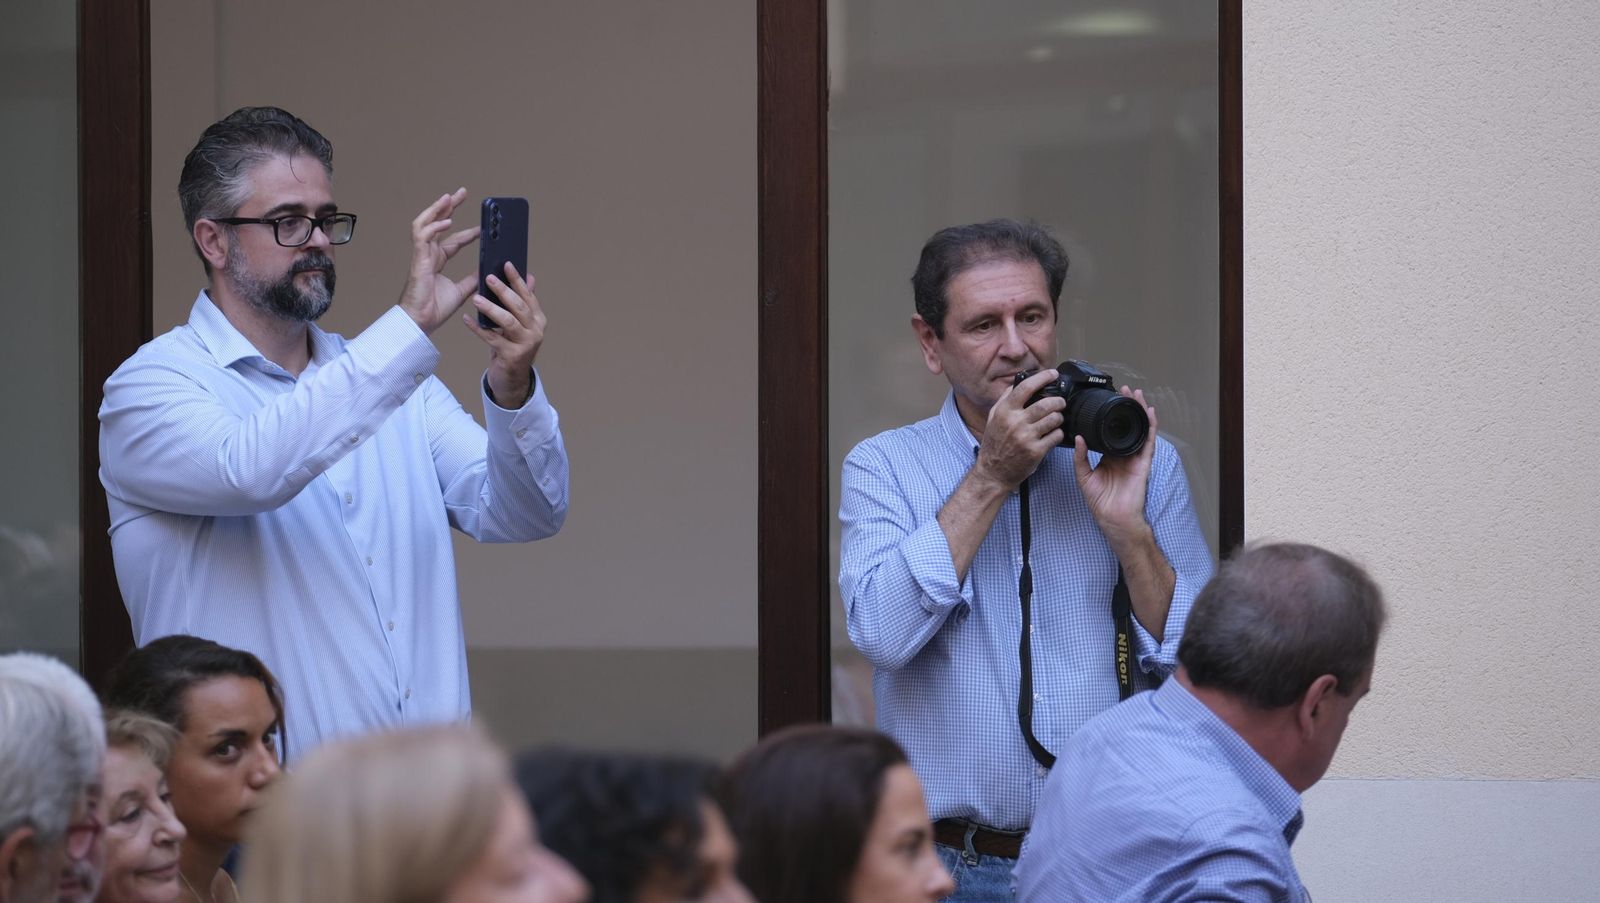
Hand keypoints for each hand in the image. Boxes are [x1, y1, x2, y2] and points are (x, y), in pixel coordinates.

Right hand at [398, 188, 479, 334]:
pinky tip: (447, 222)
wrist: (422, 321)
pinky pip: (423, 237)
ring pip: (425, 224)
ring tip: (449, 197)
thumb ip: (473, 279)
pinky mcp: (418, 260)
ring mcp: (421, 255)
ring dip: (437, 209)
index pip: (453, 240)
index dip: (468, 232)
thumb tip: (488, 270)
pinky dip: (434, 227)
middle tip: (462, 193)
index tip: (484, 227)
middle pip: (437, 224)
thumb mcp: (462, 290)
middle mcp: (428, 254)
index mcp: (437, 261)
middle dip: (449, 207)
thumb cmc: (435, 308)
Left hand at [464, 261, 545, 406]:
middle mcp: (536, 331)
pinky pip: (492, 339)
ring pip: (508, 322)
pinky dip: (478, 329)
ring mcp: (525, 344)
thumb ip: (524, 303)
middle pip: (519, 307)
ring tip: (476, 299)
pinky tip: (467, 319)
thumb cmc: (513, 347)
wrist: (513, 379)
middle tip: (489, 278)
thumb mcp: (521, 324)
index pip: (528, 295)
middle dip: (504, 291)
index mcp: (538, 319)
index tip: (506, 264)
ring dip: (491, 309)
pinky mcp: (512, 356)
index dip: (517, 279)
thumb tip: (530, 277)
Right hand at [973, 369, 1066, 490]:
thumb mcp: (993, 418)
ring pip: (1054, 419)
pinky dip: (1058, 433)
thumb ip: (1004, 400)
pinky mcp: (1036, 451)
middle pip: (1046, 404)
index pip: (1026, 387)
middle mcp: (1015, 423)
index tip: (1053, 374)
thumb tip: (1017, 383)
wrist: (993, 472)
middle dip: (1058, 401)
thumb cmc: (994, 444)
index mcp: (1005, 412)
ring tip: (1057, 418)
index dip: (1042, 378)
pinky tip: (1053, 434)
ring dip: (1059, 417)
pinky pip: (1055, 436)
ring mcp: (1026, 438)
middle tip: (1060, 402)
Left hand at [1073, 385, 1157, 545]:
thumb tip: (1078, 438)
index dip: (1111, 415)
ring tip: (1137, 394)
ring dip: (1140, 411)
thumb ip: (1080, 457)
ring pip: (1139, 429)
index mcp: (1110, 456)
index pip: (1112, 430)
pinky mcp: (1143, 463)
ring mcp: (1135, 457)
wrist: (1113, 518)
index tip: (1107, 399)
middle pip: (1127, 425)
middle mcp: (1123, 454)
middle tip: (1124, 389)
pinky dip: (1150, 426)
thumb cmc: (1100, 502)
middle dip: (1127, 407)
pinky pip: (1148, 441)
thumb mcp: (1084, 476)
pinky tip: (1150, 413)